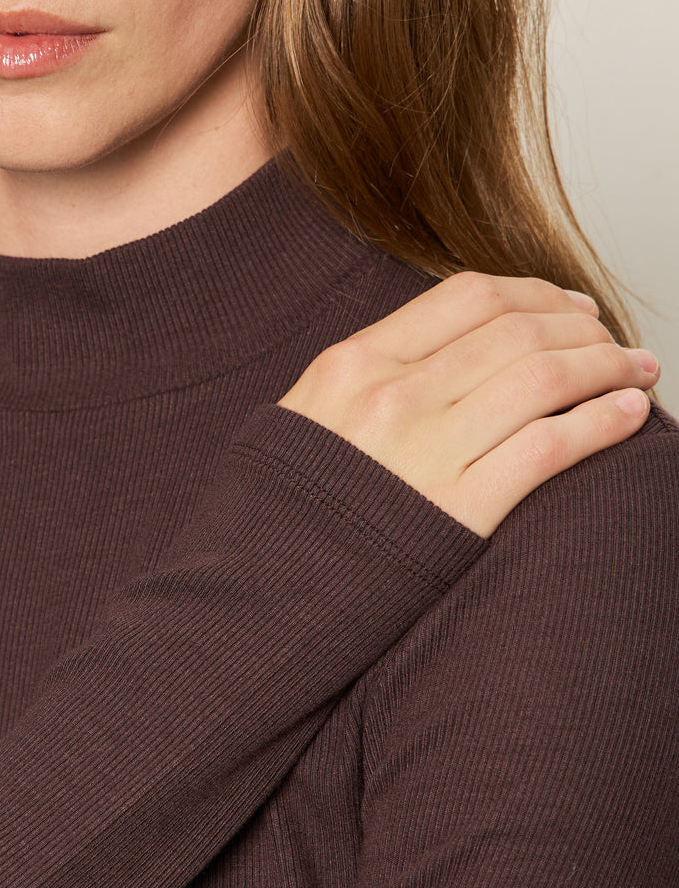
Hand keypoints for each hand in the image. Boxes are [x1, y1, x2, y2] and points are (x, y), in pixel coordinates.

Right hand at [277, 272, 660, 537]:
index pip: (467, 296)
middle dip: (583, 327)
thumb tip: (433, 354)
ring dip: (606, 367)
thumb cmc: (273, 516)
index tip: (567, 305)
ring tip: (637, 371)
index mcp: (352, 363)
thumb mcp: (299, 419)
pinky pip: (548, 448)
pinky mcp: (458, 511)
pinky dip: (601, 422)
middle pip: (517, 330)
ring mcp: (426, 451)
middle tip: (613, 339)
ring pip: (543, 377)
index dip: (534, 292)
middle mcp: (392, 395)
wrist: (250, 596)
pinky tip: (628, 414)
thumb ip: (361, 378)